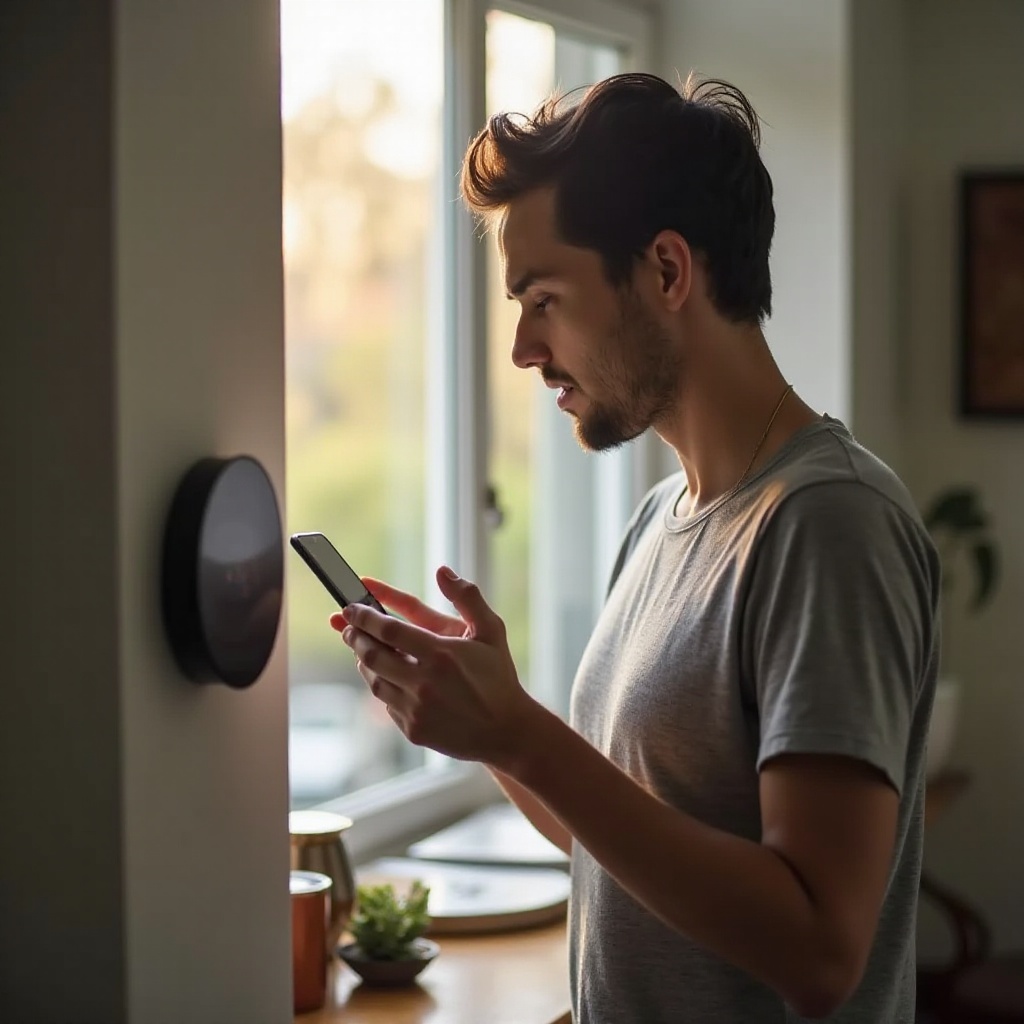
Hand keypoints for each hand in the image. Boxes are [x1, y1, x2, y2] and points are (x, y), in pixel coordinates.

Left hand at [330, 566, 538, 768]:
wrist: (507, 732)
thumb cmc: (498, 678)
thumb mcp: (491, 631)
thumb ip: (467, 597)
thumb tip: (443, 571)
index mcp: (441, 654)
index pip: (388, 629)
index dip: (364, 617)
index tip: (350, 607)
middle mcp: (424, 682)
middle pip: (372, 655)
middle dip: (354, 637)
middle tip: (348, 627)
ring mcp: (416, 709)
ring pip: (374, 681)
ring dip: (364, 662)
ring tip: (364, 649)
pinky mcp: (413, 729)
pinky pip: (386, 704)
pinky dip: (383, 686)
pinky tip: (388, 677)